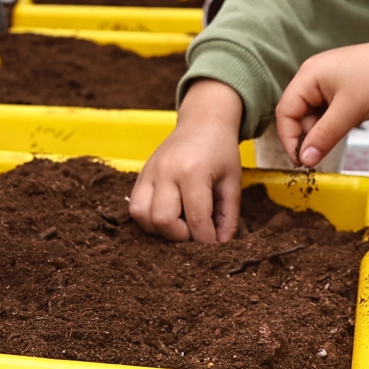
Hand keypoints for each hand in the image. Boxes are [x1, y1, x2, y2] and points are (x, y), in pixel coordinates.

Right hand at [129, 79, 244, 242]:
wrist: (202, 122)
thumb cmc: (221, 152)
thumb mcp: (233, 182)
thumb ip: (228, 216)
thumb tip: (222, 245)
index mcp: (193, 172)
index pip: (197, 220)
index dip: (206, 241)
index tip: (214, 246)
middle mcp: (166, 171)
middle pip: (163, 221)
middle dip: (180, 236)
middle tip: (196, 231)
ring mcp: (149, 173)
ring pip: (142, 216)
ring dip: (161, 229)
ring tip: (180, 222)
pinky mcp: (140, 176)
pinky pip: (135, 208)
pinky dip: (149, 219)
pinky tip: (168, 214)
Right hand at [275, 34, 368, 167]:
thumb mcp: (349, 111)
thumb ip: (323, 136)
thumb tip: (306, 158)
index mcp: (309, 74)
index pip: (285, 110)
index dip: (289, 138)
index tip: (299, 160)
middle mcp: (315, 76)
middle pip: (297, 113)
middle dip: (307, 135)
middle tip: (319, 154)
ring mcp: (329, 83)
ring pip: (314, 115)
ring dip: (322, 131)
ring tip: (337, 138)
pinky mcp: (343, 90)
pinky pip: (328, 112)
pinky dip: (333, 125)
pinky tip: (344, 129)